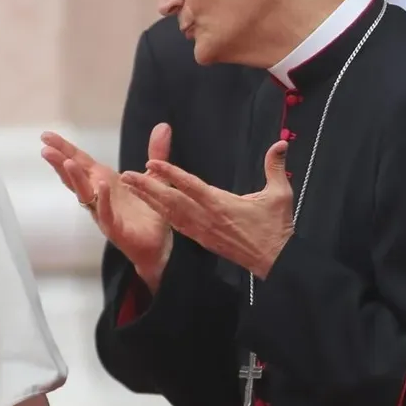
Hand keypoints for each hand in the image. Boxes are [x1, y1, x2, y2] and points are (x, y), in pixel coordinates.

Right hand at [40, 124, 173, 290]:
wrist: (158, 244)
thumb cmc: (149, 211)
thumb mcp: (154, 177)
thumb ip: (156, 152)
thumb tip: (163, 126)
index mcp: (104, 181)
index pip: (80, 161)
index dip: (64, 148)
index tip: (46, 136)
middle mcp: (98, 195)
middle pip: (75, 176)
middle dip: (60, 162)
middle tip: (45, 148)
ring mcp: (103, 212)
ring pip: (85, 194)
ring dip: (75, 179)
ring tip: (66, 163)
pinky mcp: (115, 228)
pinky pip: (106, 213)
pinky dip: (103, 199)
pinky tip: (100, 185)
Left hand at [120, 141, 293, 278]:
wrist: (274, 262)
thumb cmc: (276, 227)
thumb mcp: (280, 195)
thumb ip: (275, 167)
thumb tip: (280, 144)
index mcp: (220, 205)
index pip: (189, 185)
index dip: (169, 173)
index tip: (151, 163)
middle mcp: (205, 217)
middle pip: (170, 199)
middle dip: (146, 187)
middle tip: (125, 175)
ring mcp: (201, 230)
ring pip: (168, 213)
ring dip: (148, 199)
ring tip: (130, 187)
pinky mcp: (202, 239)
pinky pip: (176, 224)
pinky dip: (161, 214)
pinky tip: (151, 206)